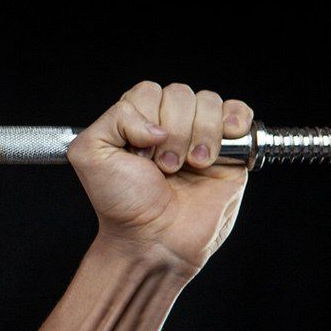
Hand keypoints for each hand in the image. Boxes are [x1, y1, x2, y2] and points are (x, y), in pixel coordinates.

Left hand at [67, 80, 252, 271]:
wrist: (155, 239)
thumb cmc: (123, 203)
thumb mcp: (90, 155)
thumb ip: (111, 120)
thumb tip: (157, 124)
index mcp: (136, 121)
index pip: (149, 91)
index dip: (146, 119)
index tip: (139, 154)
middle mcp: (169, 124)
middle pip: (181, 95)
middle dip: (172, 132)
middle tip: (164, 167)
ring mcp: (200, 135)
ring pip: (210, 102)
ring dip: (199, 135)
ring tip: (190, 167)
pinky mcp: (230, 149)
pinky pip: (240, 113)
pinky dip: (234, 123)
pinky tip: (218, 151)